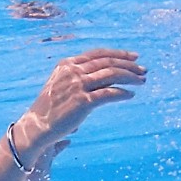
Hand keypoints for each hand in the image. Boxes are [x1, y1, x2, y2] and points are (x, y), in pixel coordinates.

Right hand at [14, 49, 145, 152]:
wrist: (37, 126)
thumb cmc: (50, 109)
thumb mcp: (62, 85)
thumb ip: (80, 76)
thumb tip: (105, 77)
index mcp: (67, 64)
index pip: (98, 54)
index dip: (118, 54)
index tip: (134, 57)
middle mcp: (72, 71)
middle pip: (108, 62)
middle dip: (129, 65)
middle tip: (144, 69)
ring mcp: (77, 85)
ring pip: (112, 74)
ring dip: (130, 77)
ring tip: (142, 81)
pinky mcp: (83, 102)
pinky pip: (109, 93)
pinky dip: (123, 93)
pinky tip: (131, 95)